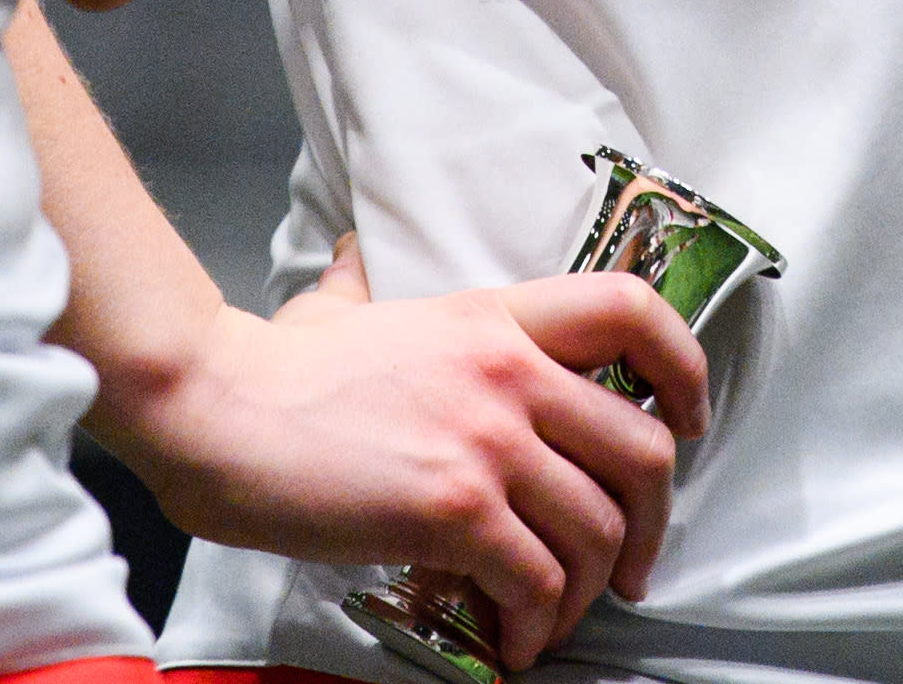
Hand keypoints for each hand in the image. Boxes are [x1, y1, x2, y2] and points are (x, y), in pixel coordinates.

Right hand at [105, 237, 707, 670]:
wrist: (215, 410)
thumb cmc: (271, 371)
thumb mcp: (338, 306)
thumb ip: (363, 287)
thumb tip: (349, 261)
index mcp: (496, 317)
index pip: (633, 310)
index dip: (685, 369)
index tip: (687, 424)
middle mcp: (509, 371)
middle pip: (644, 447)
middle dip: (654, 523)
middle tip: (632, 568)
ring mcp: (486, 439)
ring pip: (599, 528)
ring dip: (587, 592)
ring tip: (553, 618)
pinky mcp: (453, 508)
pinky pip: (535, 581)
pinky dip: (534, 625)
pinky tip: (509, 641)